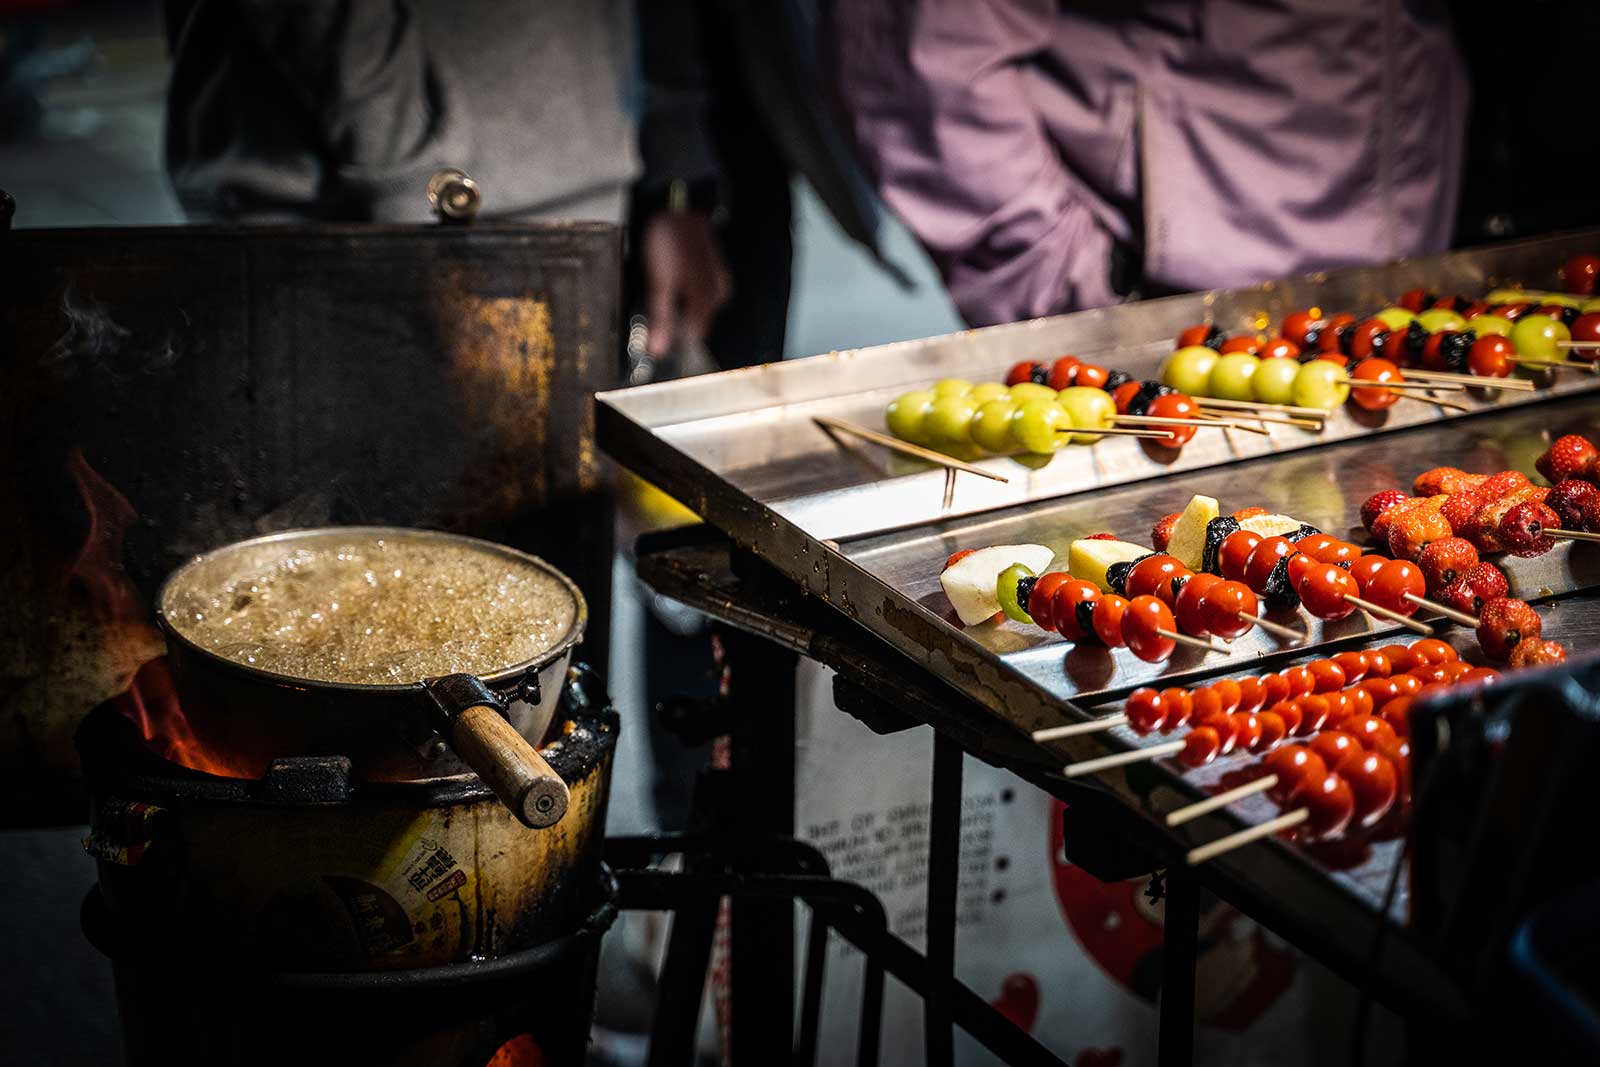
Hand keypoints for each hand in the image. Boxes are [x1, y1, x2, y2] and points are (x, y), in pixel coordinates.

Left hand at [642, 210, 730, 357]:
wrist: (676, 202)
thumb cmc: (668, 241)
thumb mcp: (658, 284)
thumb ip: (659, 319)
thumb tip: (658, 352)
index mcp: (707, 302)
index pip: (691, 340)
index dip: (669, 341)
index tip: (649, 339)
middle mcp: (717, 295)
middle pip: (694, 325)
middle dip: (673, 325)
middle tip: (648, 315)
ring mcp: (716, 280)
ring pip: (694, 308)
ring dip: (676, 309)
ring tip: (655, 293)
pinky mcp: (710, 269)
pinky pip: (696, 292)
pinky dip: (681, 294)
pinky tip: (667, 282)